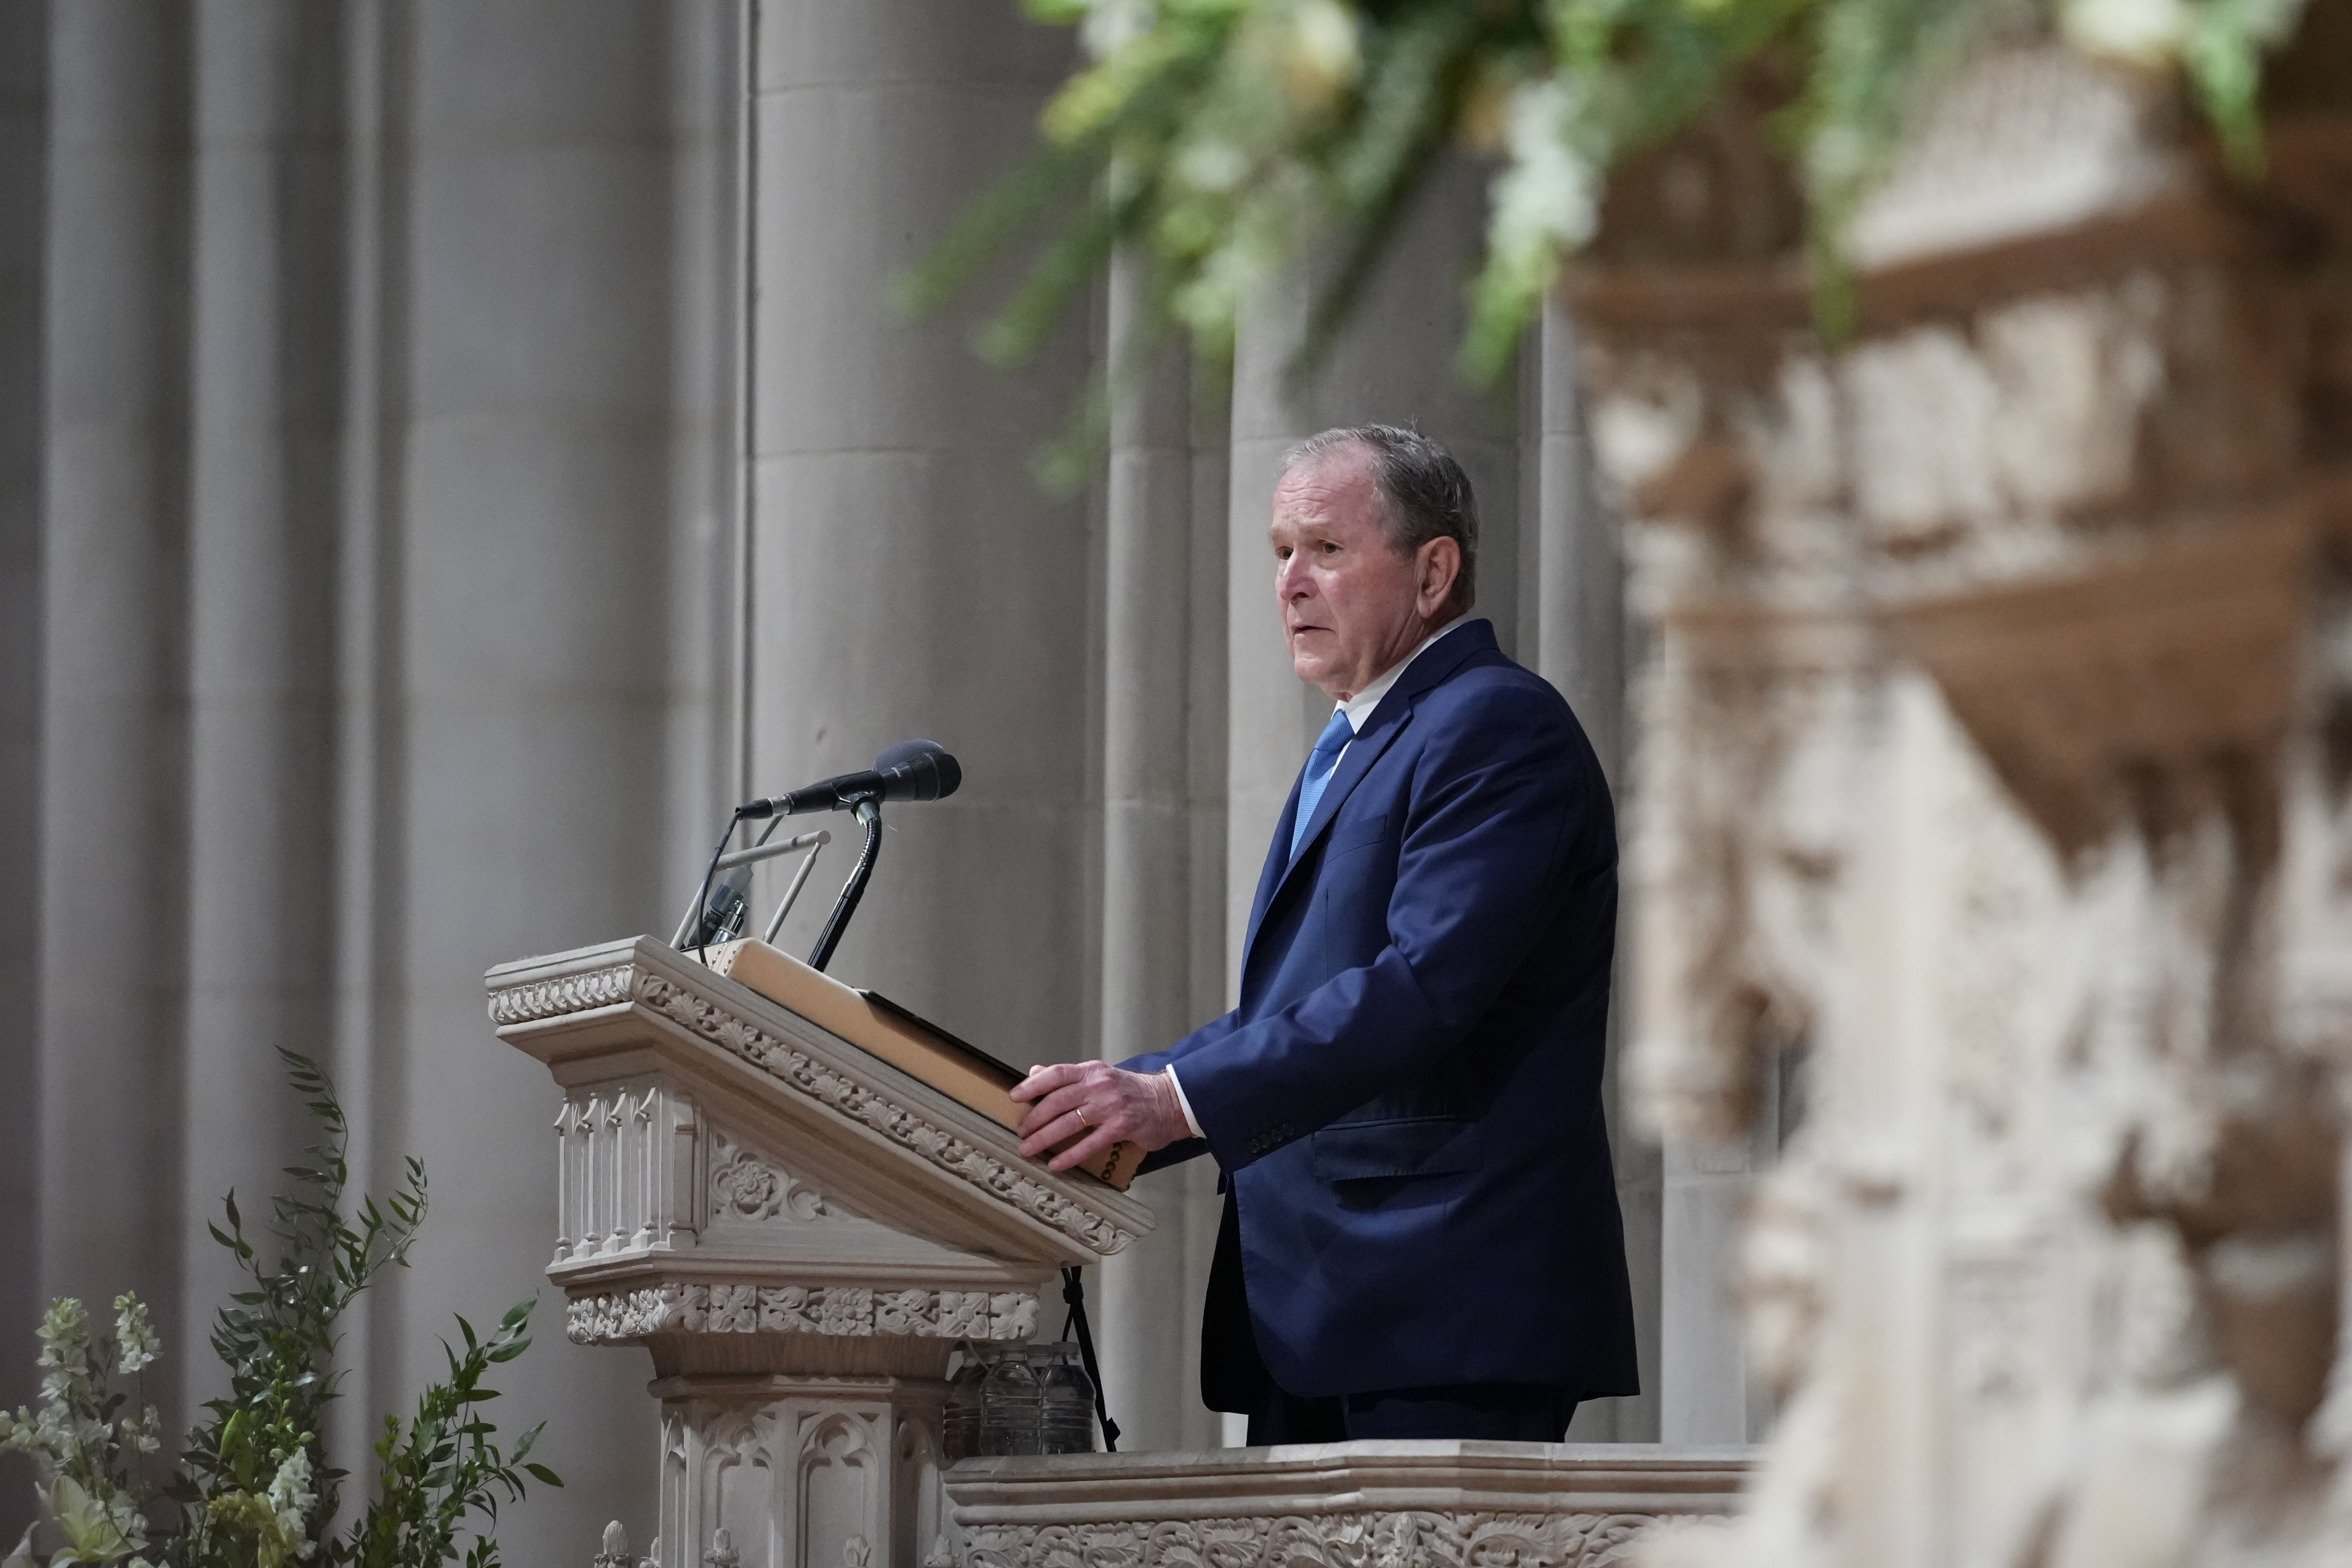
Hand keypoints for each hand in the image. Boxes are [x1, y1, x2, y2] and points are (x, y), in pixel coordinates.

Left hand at [1011, 1061, 1190, 1172]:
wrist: (1168, 1101)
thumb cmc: (1128, 1091)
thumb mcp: (1099, 1076)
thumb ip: (1068, 1077)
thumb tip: (1034, 1073)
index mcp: (1091, 1071)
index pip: (1056, 1074)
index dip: (1033, 1084)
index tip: (1014, 1096)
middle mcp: (1099, 1085)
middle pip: (1058, 1100)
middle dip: (1035, 1117)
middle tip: (1020, 1132)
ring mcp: (1111, 1106)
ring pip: (1070, 1121)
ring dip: (1045, 1137)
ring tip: (1028, 1149)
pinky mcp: (1122, 1126)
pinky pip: (1090, 1143)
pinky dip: (1070, 1155)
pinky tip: (1056, 1164)